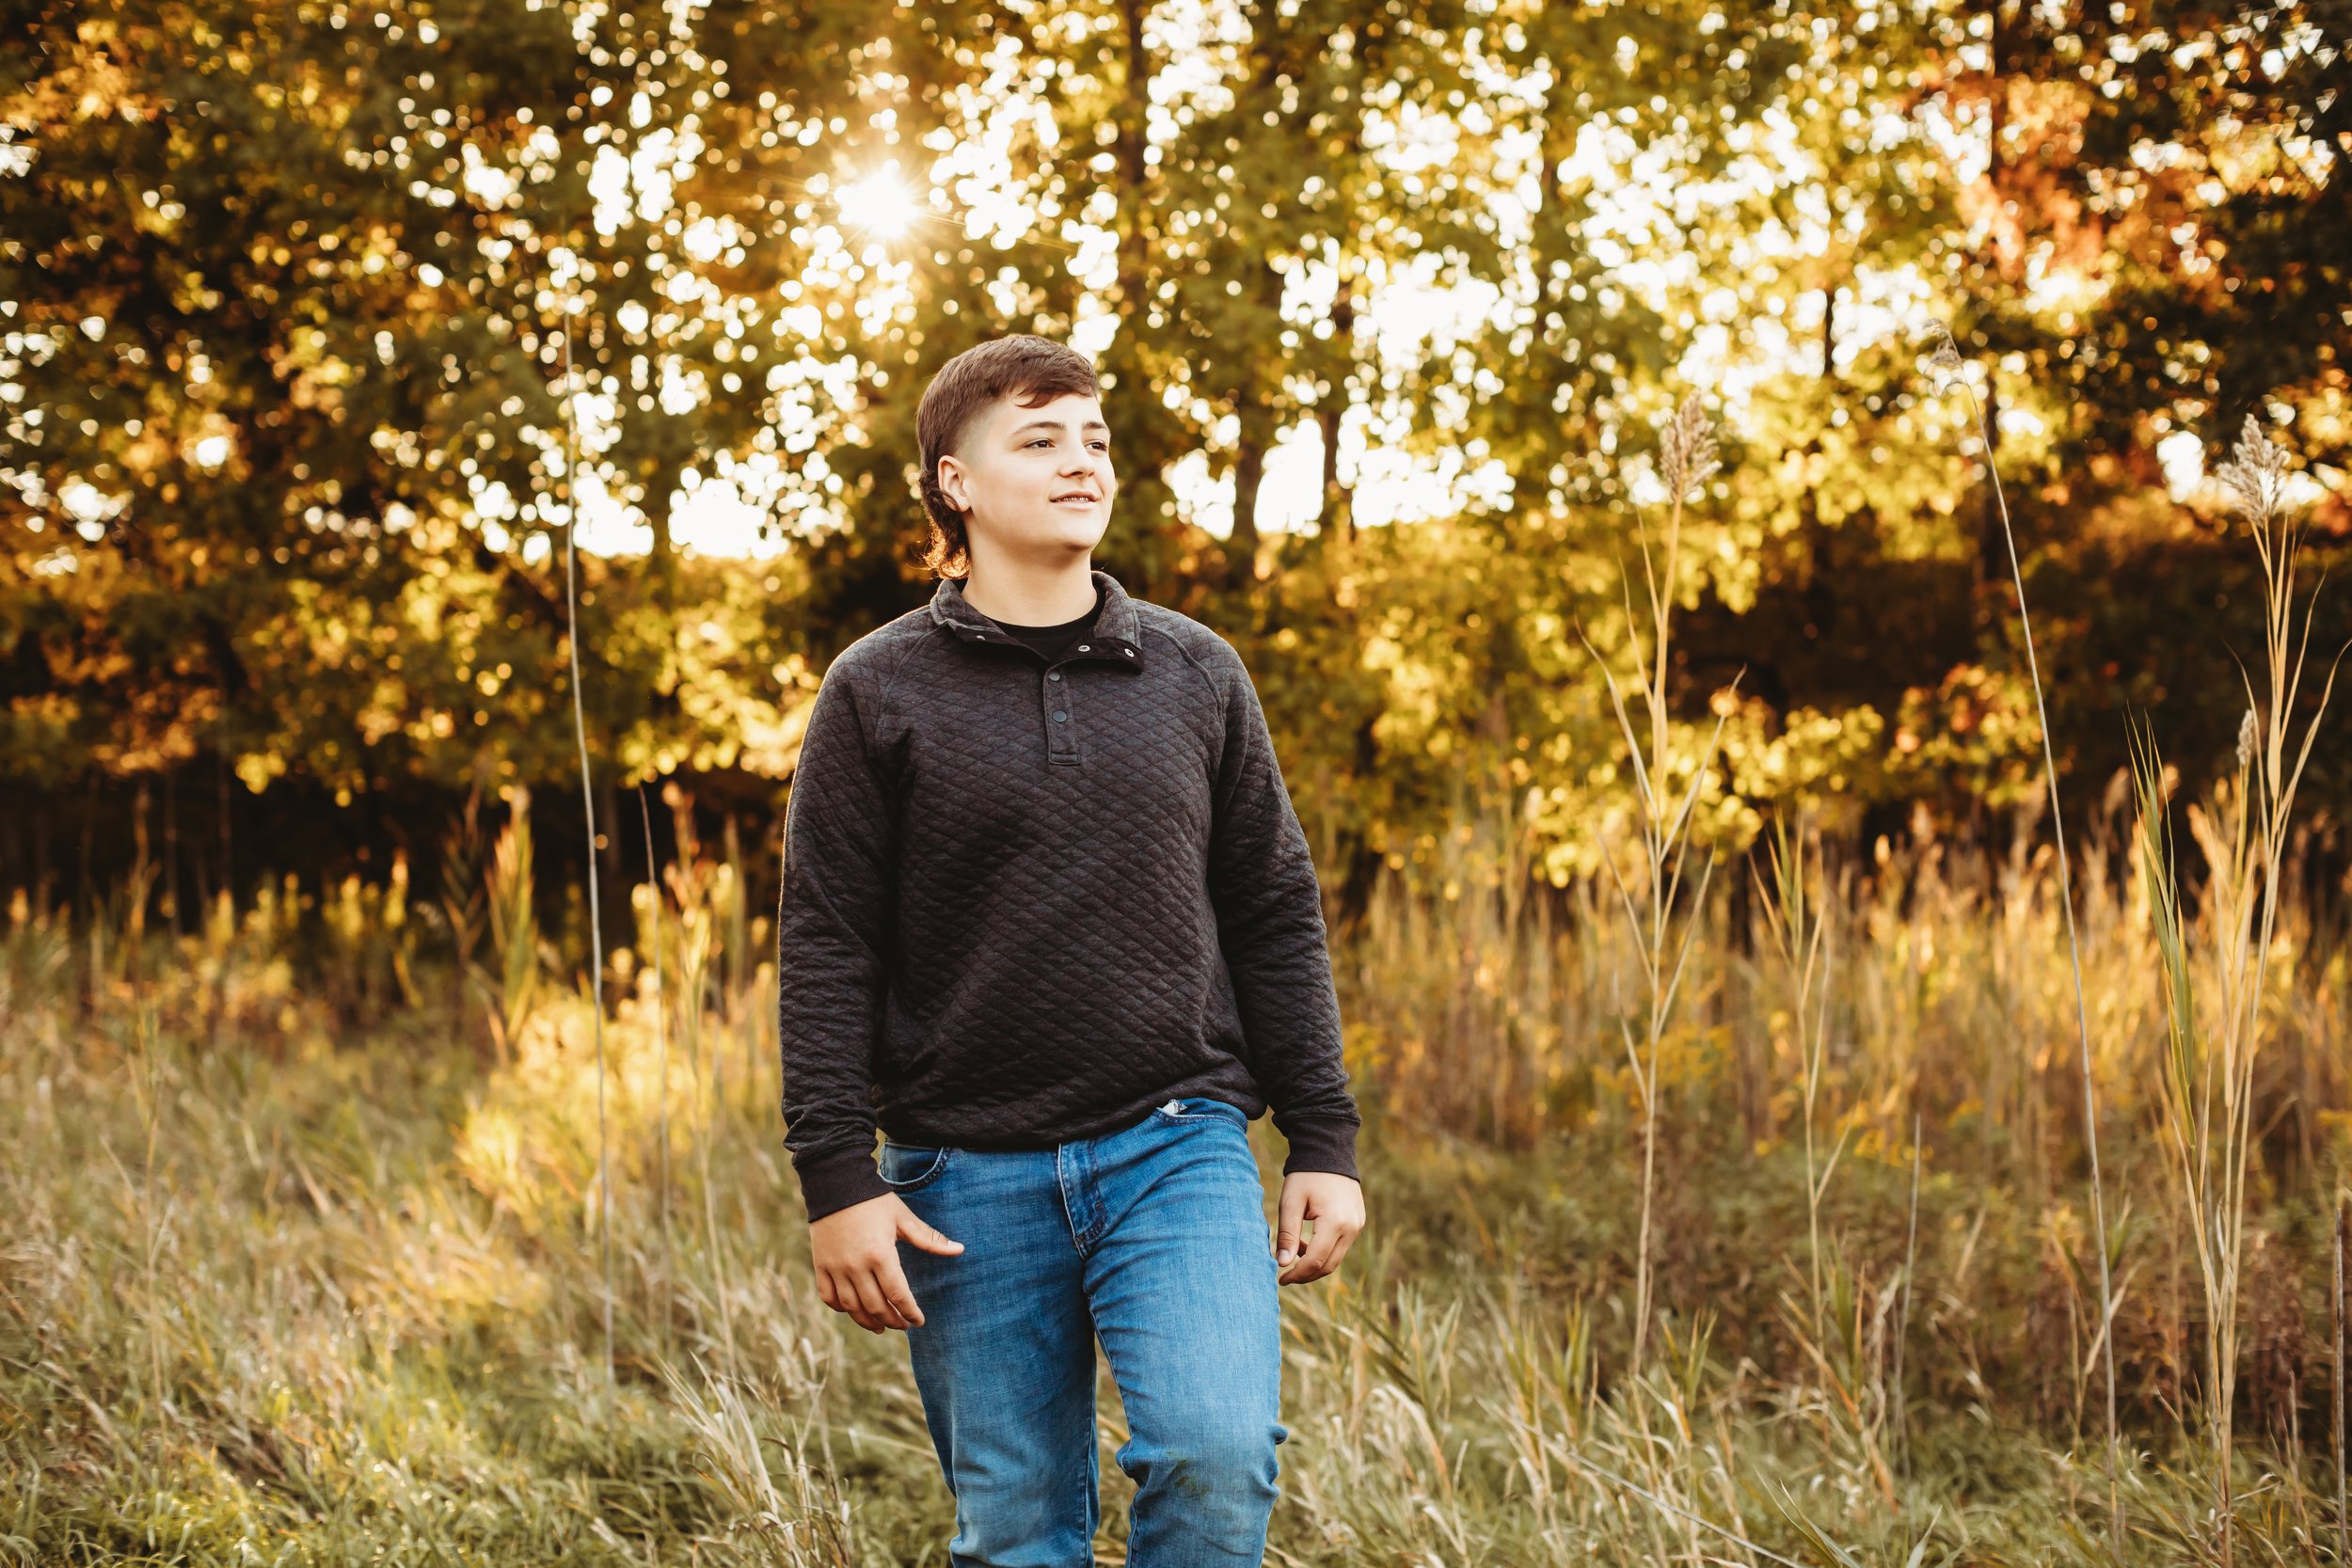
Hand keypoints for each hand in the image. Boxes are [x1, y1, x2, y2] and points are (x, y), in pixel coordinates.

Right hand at [810, 1192, 964, 1333]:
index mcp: (880, 1255)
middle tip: (903, 1325)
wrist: (836, 1183)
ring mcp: (836, 1267)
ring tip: (881, 1326)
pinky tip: (854, 1310)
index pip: (898, 1295)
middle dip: (892, 1321)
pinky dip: (841, 1308)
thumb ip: (930, 1238)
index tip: (919, 1322)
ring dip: (868, 1321)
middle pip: (876, 1306)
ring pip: (852, 1307)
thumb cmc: (875, 1200)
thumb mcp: (904, 1218)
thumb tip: (960, 1250)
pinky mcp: (821, 1265)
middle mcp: (856, 1266)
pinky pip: (829, 1297)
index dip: (910, 1313)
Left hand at [1274, 1170, 1363, 1284]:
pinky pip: (1341, 1246)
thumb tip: (1282, 1264)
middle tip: (1285, 1275)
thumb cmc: (1306, 1176)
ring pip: (1336, 1258)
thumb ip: (1287, 1234)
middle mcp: (1351, 1227)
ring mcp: (1357, 1226)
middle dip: (1306, 1274)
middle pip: (1329, 1265)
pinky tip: (1306, 1242)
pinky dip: (1324, 1251)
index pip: (1315, 1260)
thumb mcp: (1290, 1203)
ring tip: (1293, 1251)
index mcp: (1335, 1222)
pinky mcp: (1358, 1222)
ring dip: (1315, 1263)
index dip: (1297, 1274)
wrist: (1329, 1153)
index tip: (1281, 1279)